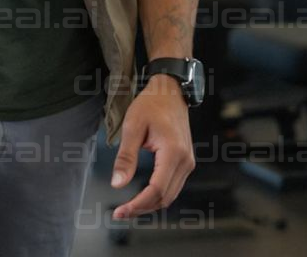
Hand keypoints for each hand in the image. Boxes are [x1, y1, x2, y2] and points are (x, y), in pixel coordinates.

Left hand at [111, 75, 194, 218]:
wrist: (170, 92)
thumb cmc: (150, 105)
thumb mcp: (132, 127)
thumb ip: (126, 157)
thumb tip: (117, 184)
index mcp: (173, 152)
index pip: (157, 189)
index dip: (138, 204)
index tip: (120, 211)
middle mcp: (185, 161)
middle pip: (165, 197)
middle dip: (142, 208)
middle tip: (120, 213)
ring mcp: (188, 162)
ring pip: (170, 195)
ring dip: (150, 204)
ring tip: (128, 208)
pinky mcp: (185, 162)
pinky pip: (172, 186)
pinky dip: (157, 195)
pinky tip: (141, 197)